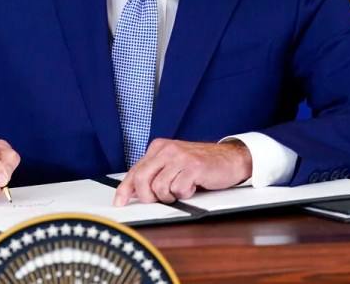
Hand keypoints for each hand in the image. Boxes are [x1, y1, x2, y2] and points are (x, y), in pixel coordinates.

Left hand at [113, 138, 251, 205]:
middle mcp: (167, 149)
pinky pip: (179, 189)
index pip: (134, 171)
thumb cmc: (200, 164)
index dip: (124, 189)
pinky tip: (192, 186)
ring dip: (170, 196)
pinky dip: (185, 194)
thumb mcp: (173, 165)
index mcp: (158, 148)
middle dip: (148, 197)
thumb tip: (133, 192)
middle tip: (160, 199)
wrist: (230, 158)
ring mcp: (180, 157)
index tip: (119, 202)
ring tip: (181, 189)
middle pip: (142, 180)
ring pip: (159, 188)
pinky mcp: (194, 166)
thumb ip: (154, 174)